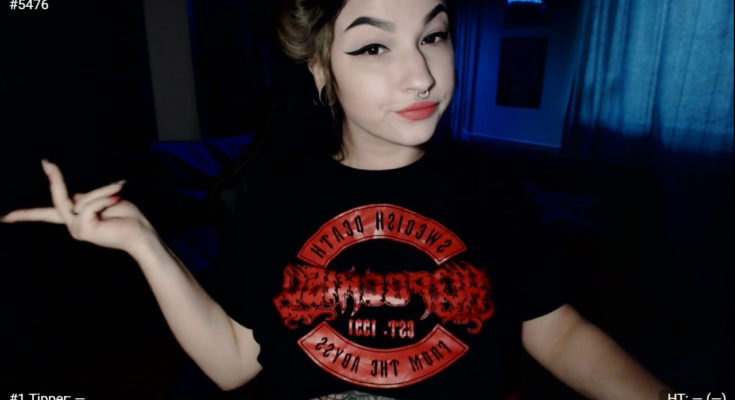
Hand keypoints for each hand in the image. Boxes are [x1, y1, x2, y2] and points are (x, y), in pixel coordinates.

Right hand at [1, 160, 155, 253]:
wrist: (142, 233)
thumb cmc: (128, 217)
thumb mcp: (105, 202)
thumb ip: (88, 199)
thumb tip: (75, 198)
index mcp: (78, 219)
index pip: (48, 214)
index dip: (26, 214)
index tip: (4, 218)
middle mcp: (73, 226)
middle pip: (57, 199)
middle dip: (53, 179)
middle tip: (45, 162)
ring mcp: (76, 230)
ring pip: (80, 200)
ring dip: (101, 192)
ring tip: (119, 191)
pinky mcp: (83, 230)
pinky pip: (89, 205)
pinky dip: (104, 198)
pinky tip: (116, 200)